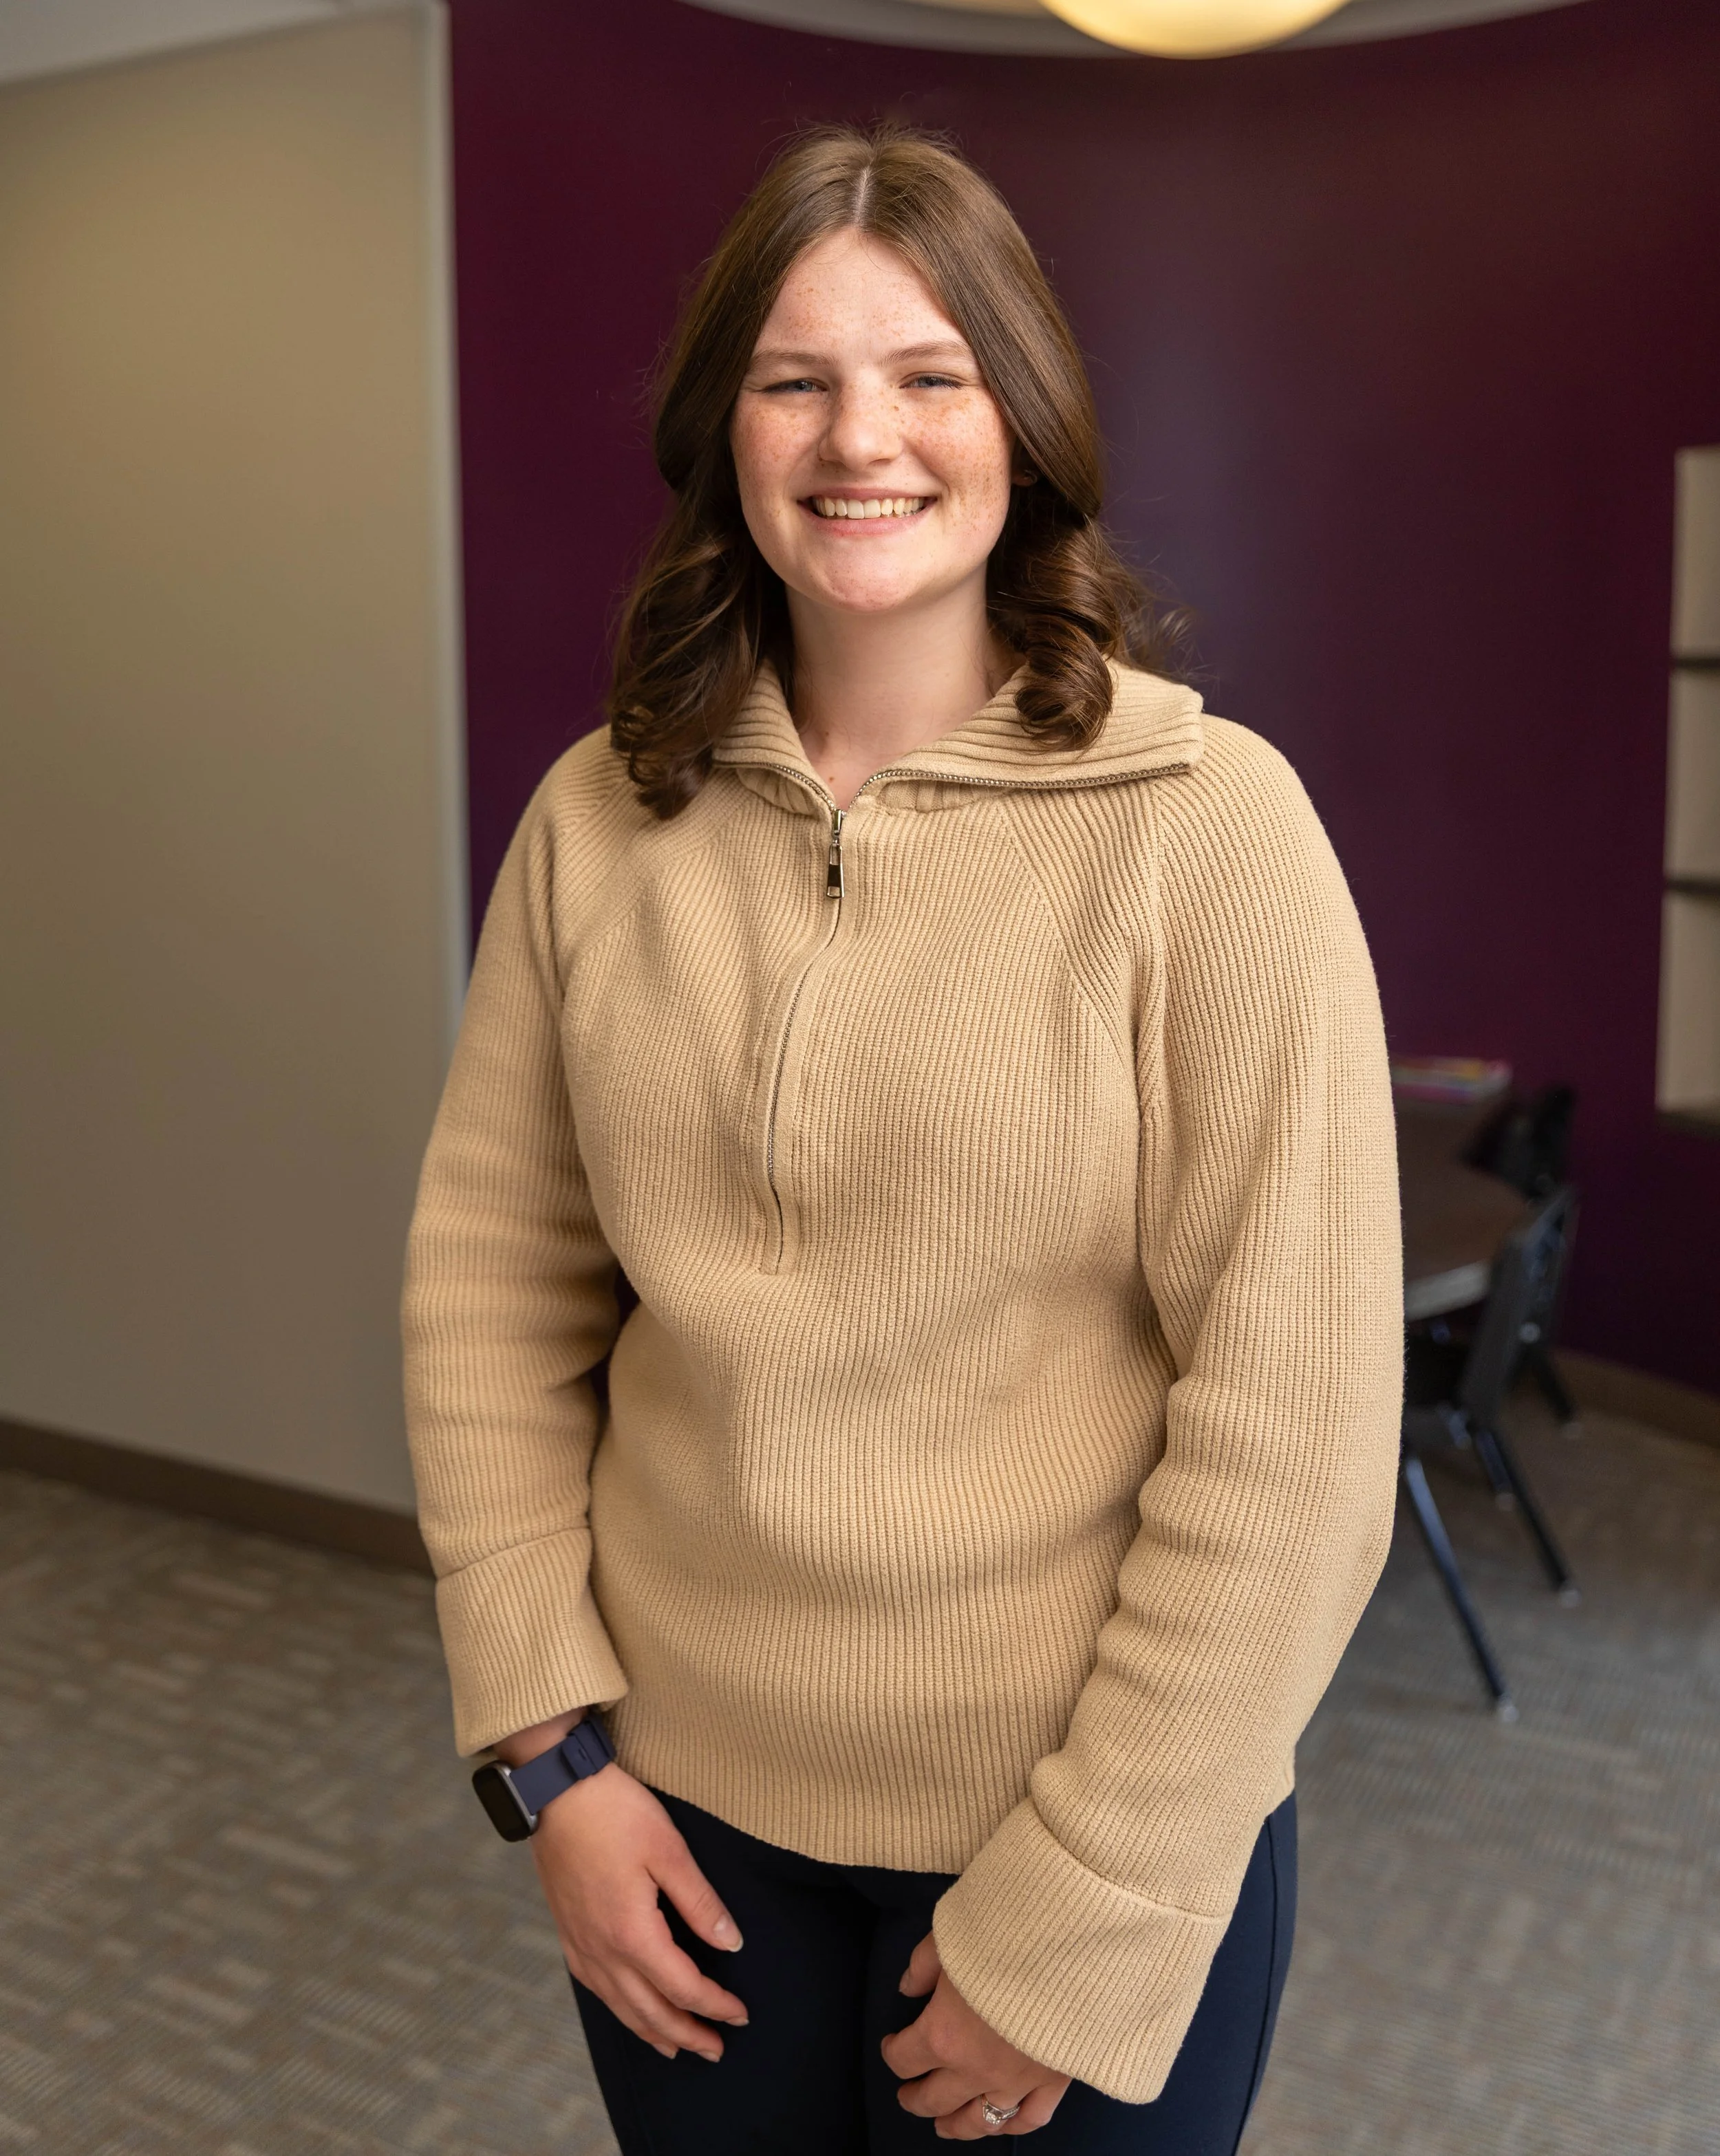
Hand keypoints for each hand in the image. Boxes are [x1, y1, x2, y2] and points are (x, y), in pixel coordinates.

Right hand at [523, 1754, 747, 2061]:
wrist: (556, 1789)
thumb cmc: (615, 1812)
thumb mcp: (669, 1850)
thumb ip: (701, 1903)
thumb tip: (731, 1943)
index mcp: (631, 1933)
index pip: (682, 1987)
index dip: (715, 2006)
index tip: (740, 2016)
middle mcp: (602, 1950)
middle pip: (650, 2011)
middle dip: (687, 2034)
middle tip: (717, 2050)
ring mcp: (580, 1944)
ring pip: (620, 2007)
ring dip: (653, 2031)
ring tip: (678, 2047)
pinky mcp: (567, 1932)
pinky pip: (596, 1989)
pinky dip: (620, 2011)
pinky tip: (629, 2010)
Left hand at [881, 1932, 1070, 2137]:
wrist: (1065, 1947)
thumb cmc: (1001, 1936)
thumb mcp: (947, 1937)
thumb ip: (922, 1966)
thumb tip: (908, 1988)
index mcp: (943, 2034)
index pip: (904, 2059)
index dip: (892, 2052)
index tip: (891, 2043)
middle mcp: (975, 2068)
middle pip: (935, 2099)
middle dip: (915, 2098)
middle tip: (908, 2095)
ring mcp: (1016, 2081)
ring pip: (978, 2121)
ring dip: (956, 2125)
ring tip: (944, 2125)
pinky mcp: (1052, 2080)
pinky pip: (1028, 2119)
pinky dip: (1012, 2126)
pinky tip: (1001, 2124)